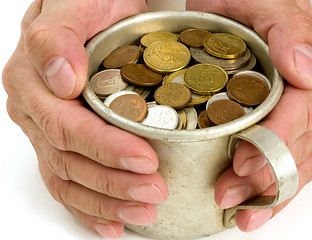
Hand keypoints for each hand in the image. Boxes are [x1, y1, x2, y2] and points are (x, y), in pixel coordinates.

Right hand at [2, 0, 168, 237]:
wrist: (88, 12)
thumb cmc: (86, 7)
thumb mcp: (73, 7)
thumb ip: (57, 37)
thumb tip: (61, 79)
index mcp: (33, 81)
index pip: (68, 128)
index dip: (106, 148)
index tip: (145, 159)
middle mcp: (35, 112)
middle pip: (70, 161)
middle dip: (114, 183)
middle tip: (154, 192)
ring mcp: (45, 132)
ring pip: (69, 179)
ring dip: (106, 202)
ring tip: (142, 212)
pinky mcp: (60, 143)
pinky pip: (67, 183)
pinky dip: (89, 208)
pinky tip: (112, 224)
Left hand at [187, 0, 311, 231]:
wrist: (231, 2)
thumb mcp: (267, 3)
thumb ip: (288, 31)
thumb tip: (306, 72)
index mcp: (306, 70)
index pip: (298, 116)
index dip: (272, 143)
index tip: (242, 162)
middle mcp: (302, 96)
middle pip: (294, 147)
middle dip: (264, 177)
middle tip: (229, 195)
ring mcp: (286, 112)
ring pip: (291, 162)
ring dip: (267, 193)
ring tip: (241, 214)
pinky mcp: (267, 121)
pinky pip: (279, 159)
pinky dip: (266, 187)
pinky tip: (249, 204)